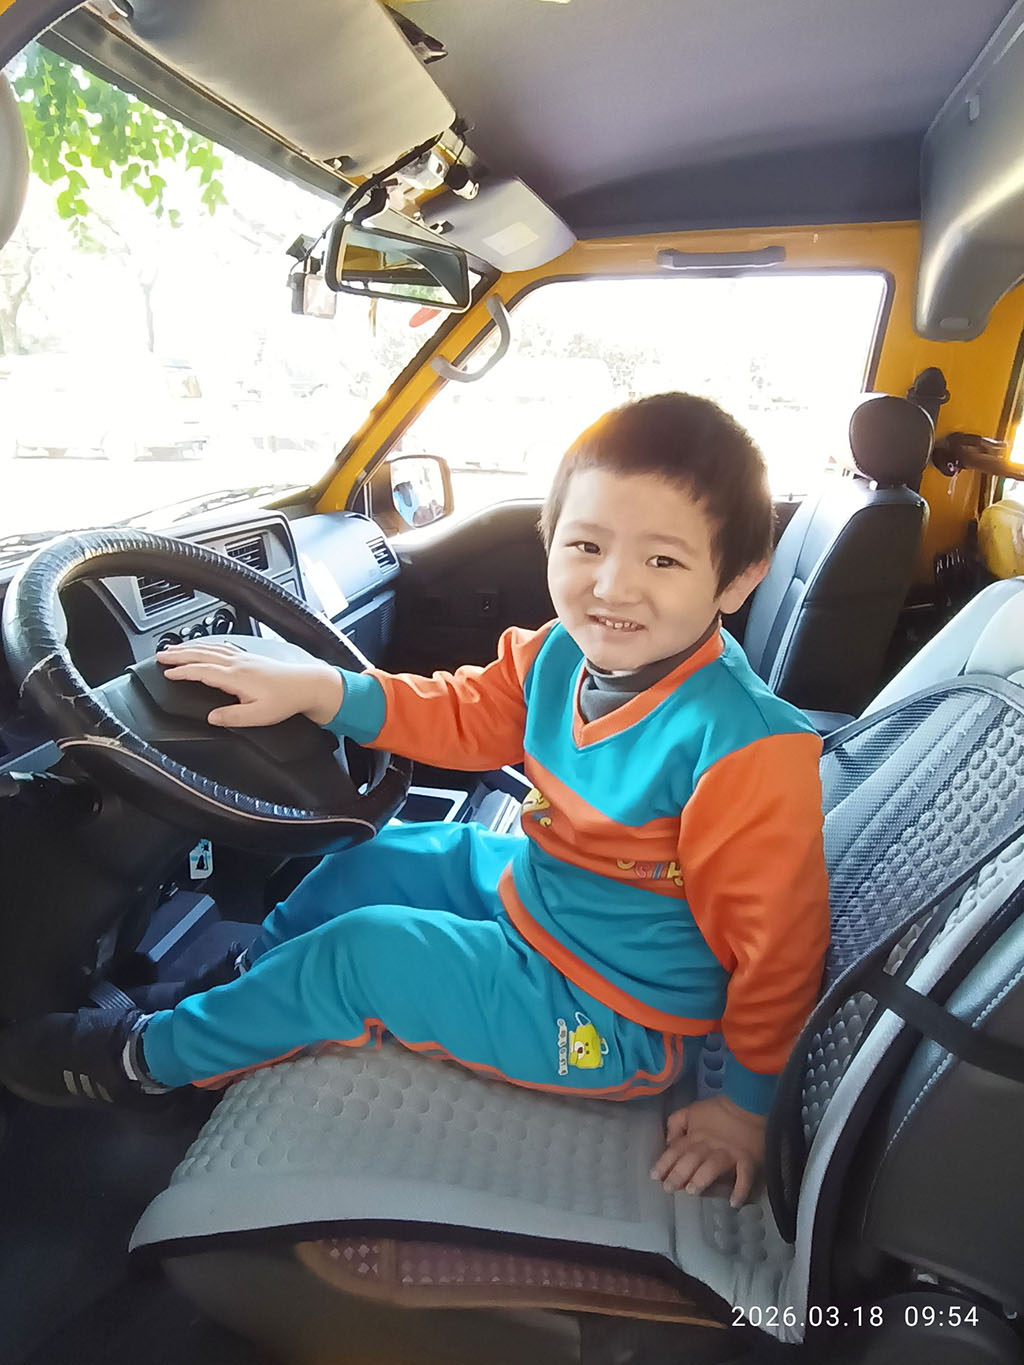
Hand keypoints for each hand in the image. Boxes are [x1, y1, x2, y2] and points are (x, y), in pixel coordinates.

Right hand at [156, 642, 344, 726]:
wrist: (307, 685)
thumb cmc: (286, 700)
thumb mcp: (258, 716)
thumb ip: (233, 717)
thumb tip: (211, 718)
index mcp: (236, 676)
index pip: (202, 670)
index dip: (182, 671)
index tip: (167, 672)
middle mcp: (237, 663)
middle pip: (202, 654)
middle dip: (179, 654)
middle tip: (160, 655)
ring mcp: (244, 658)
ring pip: (210, 648)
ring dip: (190, 647)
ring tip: (174, 648)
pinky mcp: (250, 657)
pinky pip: (223, 647)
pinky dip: (207, 645)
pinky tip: (204, 646)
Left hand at [651, 1094, 764, 1207]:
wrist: (748, 1102)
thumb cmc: (718, 1110)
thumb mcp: (691, 1110)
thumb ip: (676, 1124)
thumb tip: (668, 1142)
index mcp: (696, 1135)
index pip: (677, 1150)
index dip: (664, 1163)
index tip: (655, 1176)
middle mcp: (710, 1145)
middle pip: (691, 1159)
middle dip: (678, 1174)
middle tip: (669, 1188)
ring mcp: (729, 1153)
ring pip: (713, 1166)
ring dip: (701, 1179)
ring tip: (692, 1191)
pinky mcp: (748, 1159)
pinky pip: (745, 1175)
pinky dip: (741, 1189)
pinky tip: (734, 1203)